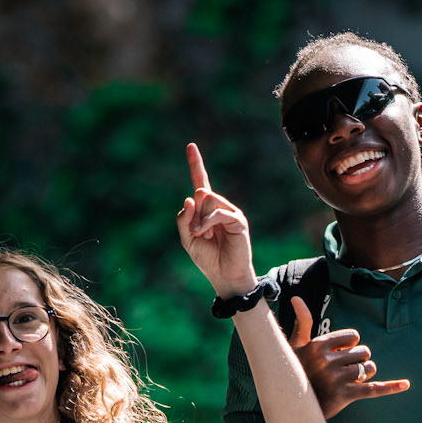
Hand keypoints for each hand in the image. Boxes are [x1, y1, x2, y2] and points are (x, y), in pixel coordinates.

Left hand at [176, 143, 258, 297]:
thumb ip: (183, 219)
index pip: (200, 182)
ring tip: (203, 237)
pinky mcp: (238, 220)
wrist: (225, 276)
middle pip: (200, 194)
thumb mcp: (187, 239)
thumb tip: (190, 197)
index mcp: (206, 209)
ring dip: (199, 221)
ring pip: (208, 200)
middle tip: (198, 234)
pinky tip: (206, 235)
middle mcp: (219, 206)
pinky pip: (217, 212)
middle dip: (193, 215)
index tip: (190, 146)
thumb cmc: (208, 259)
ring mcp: (229, 211)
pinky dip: (206, 223)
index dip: (196, 164)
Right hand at [288, 297, 410, 418]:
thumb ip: (302, 321)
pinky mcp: (345, 395)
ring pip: (369, 368)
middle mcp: (328, 361)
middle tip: (341, 372)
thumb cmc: (297, 371)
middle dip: (358, 361)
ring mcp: (337, 379)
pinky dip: (390, 387)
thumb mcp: (296, 345)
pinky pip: (373, 389)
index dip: (350, 346)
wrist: (294, 404)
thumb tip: (296, 298)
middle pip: (363, 352)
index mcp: (318, 345)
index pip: (354, 336)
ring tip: (347, 382)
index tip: (338, 355)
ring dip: (364, 374)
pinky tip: (405, 385)